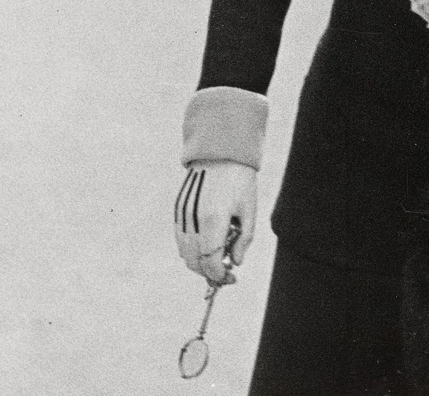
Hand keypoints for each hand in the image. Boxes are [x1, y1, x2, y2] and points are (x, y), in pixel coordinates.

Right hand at [174, 160, 256, 283]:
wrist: (221, 151)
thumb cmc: (240, 180)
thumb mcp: (250, 210)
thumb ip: (244, 240)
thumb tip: (236, 262)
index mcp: (213, 220)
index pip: (210, 262)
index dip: (219, 275)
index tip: (231, 277)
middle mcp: (193, 219)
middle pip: (194, 262)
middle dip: (208, 271)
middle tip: (225, 269)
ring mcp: (182, 214)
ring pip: (184, 253)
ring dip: (199, 260)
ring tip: (218, 253)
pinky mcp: (178, 208)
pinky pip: (180, 238)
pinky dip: (191, 246)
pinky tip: (207, 239)